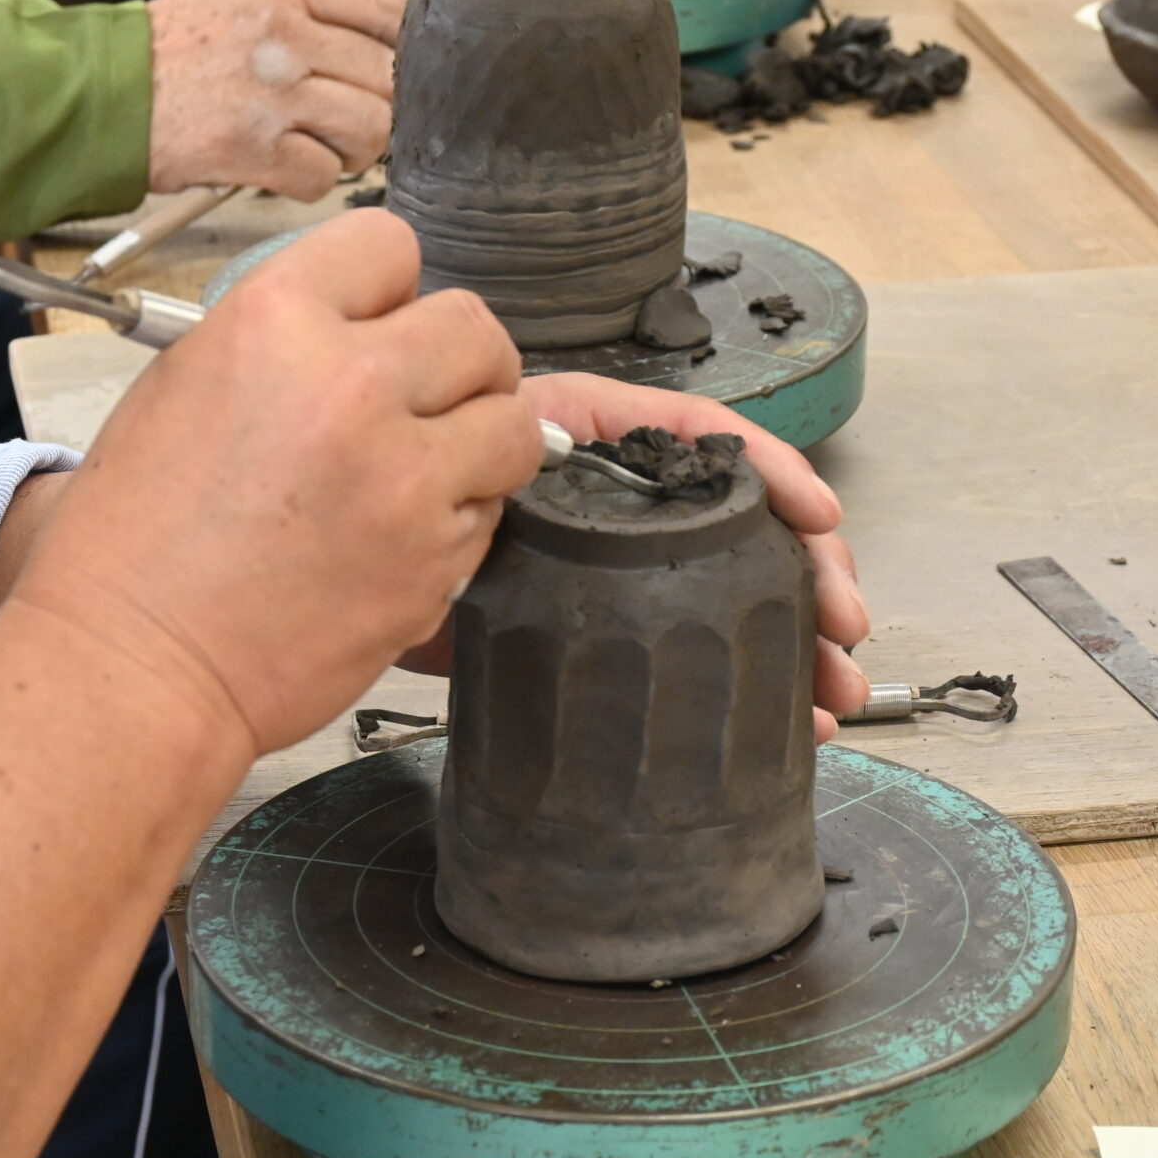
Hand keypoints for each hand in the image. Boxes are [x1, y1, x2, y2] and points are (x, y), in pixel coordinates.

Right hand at [6, 209, 537, 756]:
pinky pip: (492, 512)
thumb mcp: (185, 389)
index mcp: (274, 321)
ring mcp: (406, 477)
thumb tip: (373, 332)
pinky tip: (396, 543)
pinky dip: (461, 523)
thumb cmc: (133, 541)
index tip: (379, 328)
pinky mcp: (437, 558)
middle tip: (422, 405)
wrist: (138, 666)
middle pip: (475, 328)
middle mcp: (353, 384)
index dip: (388, 293)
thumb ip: (290, 345)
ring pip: (514, 422)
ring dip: (482, 443)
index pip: (391, 247)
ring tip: (424, 474)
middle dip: (457, 365)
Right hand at [145, 0, 405, 200]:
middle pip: (385, 75)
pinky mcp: (256, 149)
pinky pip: (324, 175)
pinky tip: (285, 169)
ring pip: (368, 128)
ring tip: (321, 146)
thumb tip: (369, 42)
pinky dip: (312, 181)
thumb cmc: (165, 56)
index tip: (386, 62)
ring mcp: (272, 94)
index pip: (380, 3)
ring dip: (353, 148)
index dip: (397, 40)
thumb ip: (302, 11)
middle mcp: (281, 36)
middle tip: (346, 116)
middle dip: (375, 104)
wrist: (100, 95)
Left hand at [400, 372, 871, 740]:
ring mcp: (622, 576)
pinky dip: (753, 686)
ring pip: (736, 596)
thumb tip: (541, 452)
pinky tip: (792, 720)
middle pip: (742, 527)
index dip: (773, 470)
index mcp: (579, 445)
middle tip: (844, 630)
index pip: (699, 438)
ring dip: (798, 644)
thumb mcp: (442, 489)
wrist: (313, 622)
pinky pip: (699, 653)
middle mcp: (614, 507)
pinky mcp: (615, 639)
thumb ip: (497, 463)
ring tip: (833, 693)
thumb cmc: (368, 533)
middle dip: (810, 577)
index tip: (819, 516)